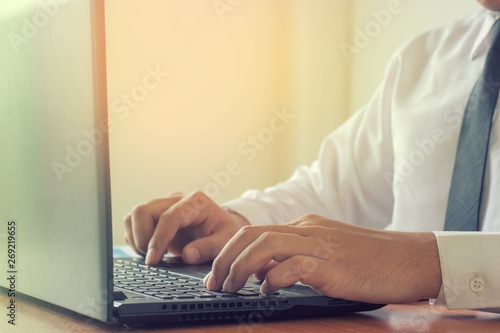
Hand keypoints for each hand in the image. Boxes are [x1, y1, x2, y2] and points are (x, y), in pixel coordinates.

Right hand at [123, 191, 248, 265]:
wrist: (222, 226)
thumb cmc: (225, 232)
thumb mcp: (225, 240)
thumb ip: (209, 248)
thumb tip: (188, 255)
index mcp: (195, 202)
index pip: (168, 217)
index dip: (158, 239)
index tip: (153, 260)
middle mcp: (175, 200)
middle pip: (143, 210)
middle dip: (141, 237)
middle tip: (152, 258)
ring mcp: (163, 206)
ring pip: (134, 216)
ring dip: (136, 238)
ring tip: (152, 255)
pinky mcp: (155, 215)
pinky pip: (134, 224)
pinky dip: (136, 239)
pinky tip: (151, 251)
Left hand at [204, 214, 441, 303]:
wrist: (411, 259)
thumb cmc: (372, 261)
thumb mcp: (328, 253)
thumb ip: (295, 258)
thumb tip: (262, 273)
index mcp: (305, 225)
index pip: (255, 231)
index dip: (230, 252)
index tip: (217, 273)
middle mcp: (308, 229)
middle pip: (252, 234)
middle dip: (226, 258)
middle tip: (214, 282)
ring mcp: (320, 244)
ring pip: (265, 245)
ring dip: (240, 267)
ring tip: (231, 288)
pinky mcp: (332, 264)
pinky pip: (292, 266)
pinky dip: (273, 279)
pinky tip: (267, 291)